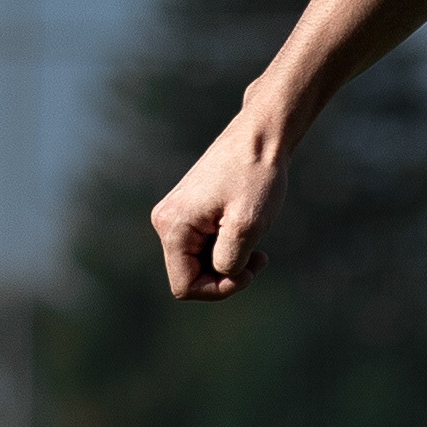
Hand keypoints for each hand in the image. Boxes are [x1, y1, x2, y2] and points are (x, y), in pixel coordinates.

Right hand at [150, 117, 289, 299]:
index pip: (184, 286)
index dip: (218, 289)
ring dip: (230, 261)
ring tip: (257, 245)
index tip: (248, 271)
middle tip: (259, 259)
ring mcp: (177, 216)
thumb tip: (220, 273)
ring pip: (200, 263)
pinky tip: (248, 232)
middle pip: (191, 276)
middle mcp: (166, 222)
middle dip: (226, 275)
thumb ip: (229, 259)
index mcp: (172, 226)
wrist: (260, 136)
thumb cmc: (256, 176)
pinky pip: (205, 247)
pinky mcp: (190, 212)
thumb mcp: (247, 225)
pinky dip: (228, 247)